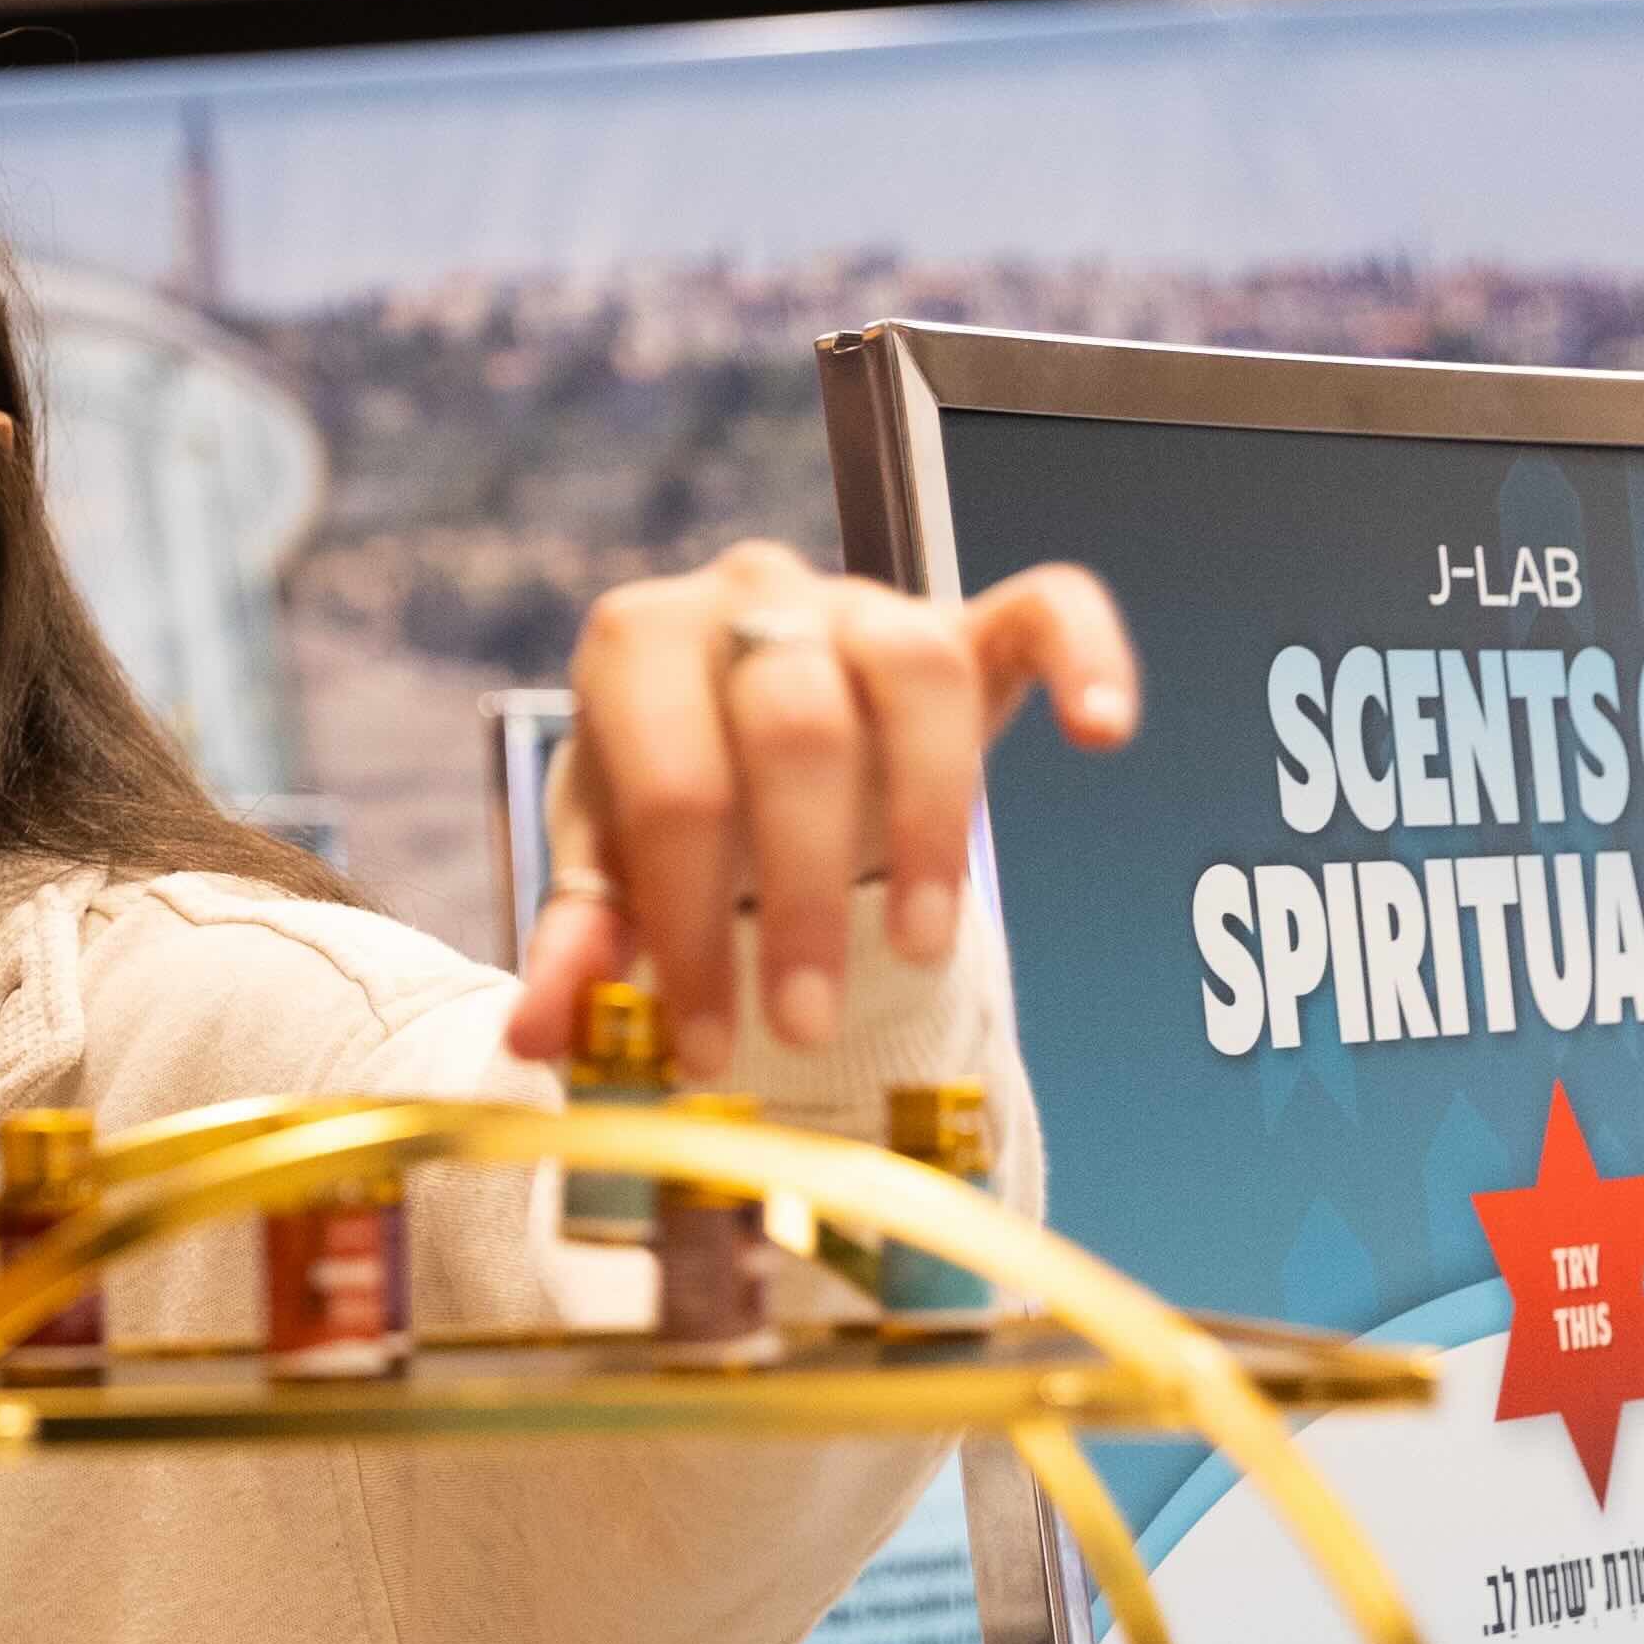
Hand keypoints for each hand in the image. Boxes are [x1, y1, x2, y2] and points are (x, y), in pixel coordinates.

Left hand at [507, 539, 1136, 1069]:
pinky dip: (1090, 656)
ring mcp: (866, 600)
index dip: (686, 930)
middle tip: (801, 1025)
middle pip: (793, 734)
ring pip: (916, 678)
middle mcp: (752, 596)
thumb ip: (580, 945)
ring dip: (930, 823)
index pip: (674, 792)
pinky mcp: (968, 619)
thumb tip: (540, 1037)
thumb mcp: (607, 872)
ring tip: (920, 949)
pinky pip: (1048, 605)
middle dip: (797, 897)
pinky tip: (1103, 737)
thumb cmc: (664, 809)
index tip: (701, 1047)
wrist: (732, 740)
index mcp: (639, 644)